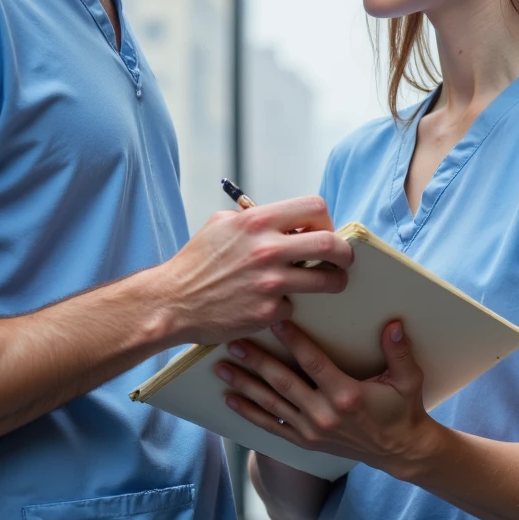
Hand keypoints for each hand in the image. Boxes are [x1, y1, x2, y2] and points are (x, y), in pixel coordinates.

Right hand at [159, 198, 352, 345]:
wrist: (173, 302)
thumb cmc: (197, 262)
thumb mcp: (222, 224)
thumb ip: (255, 218)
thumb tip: (289, 221)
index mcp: (257, 221)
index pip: (315, 207)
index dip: (326, 219)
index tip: (324, 231)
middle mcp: (267, 249)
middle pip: (332, 244)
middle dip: (345, 253)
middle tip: (343, 260)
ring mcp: (270, 283)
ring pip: (327, 281)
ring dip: (334, 282)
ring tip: (330, 283)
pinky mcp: (268, 312)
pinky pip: (295, 306)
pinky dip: (288, 305)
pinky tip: (273, 303)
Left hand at [215, 319, 436, 476]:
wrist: (399, 450)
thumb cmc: (403, 410)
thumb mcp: (408, 380)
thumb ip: (399, 352)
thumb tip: (394, 324)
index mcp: (347, 395)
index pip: (313, 362)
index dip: (293, 340)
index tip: (275, 321)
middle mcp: (325, 414)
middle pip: (283, 382)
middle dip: (257, 361)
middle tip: (233, 343)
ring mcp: (312, 430)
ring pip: (272, 404)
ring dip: (245, 385)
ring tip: (223, 368)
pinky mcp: (305, 442)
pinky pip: (272, 427)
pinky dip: (250, 414)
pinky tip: (232, 401)